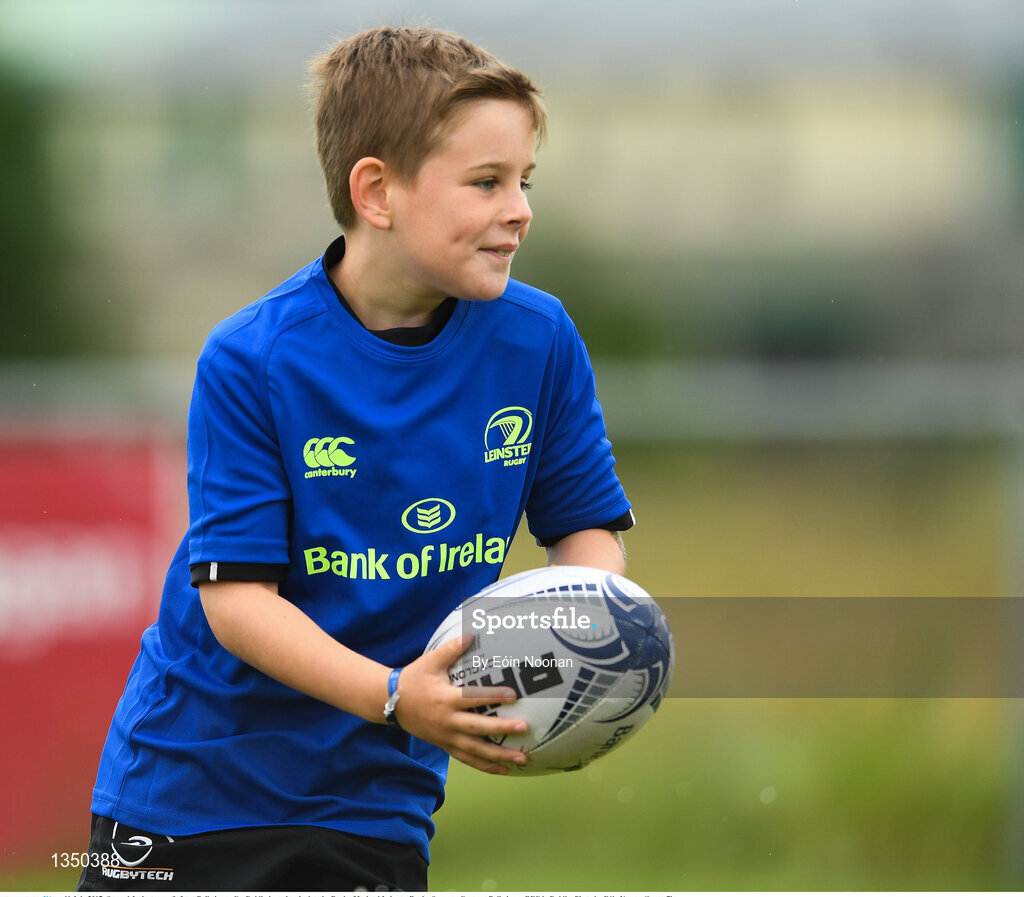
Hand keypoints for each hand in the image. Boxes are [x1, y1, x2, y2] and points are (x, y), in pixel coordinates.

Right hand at [391, 635, 528, 774]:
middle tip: (524, 728)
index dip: (493, 696)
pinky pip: (467, 759)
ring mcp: (446, 736)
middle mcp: (447, 721)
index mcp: (445, 699)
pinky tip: (504, 770)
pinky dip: (485, 766)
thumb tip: (471, 634)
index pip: (472, 698)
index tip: (513, 695)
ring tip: (522, 758)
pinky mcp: (445, 745)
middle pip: (477, 728)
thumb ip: (451, 649)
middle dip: (501, 729)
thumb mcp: (430, 661)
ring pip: (475, 750)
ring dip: (499, 756)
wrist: (391, 703)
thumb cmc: (414, 678)